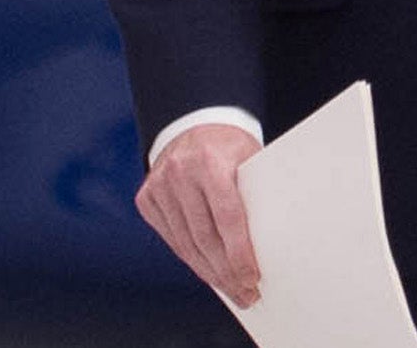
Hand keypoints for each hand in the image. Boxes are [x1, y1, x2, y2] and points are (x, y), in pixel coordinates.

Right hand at [135, 123, 263, 306]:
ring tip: (230, 289)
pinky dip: (190, 257)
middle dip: (226, 271)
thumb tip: (270, 238)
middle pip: (205, 237)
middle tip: (245, 292)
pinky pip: (172, 237)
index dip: (240, 252)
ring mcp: (159, 186)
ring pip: (186, 243)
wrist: (193, 124)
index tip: (252, 277)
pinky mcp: (146, 198)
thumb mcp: (250, 157)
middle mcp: (180, 174)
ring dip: (209, 271)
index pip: (228, 218)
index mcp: (211, 162)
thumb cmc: (230, 145)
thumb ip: (254, 191)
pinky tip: (207, 271)